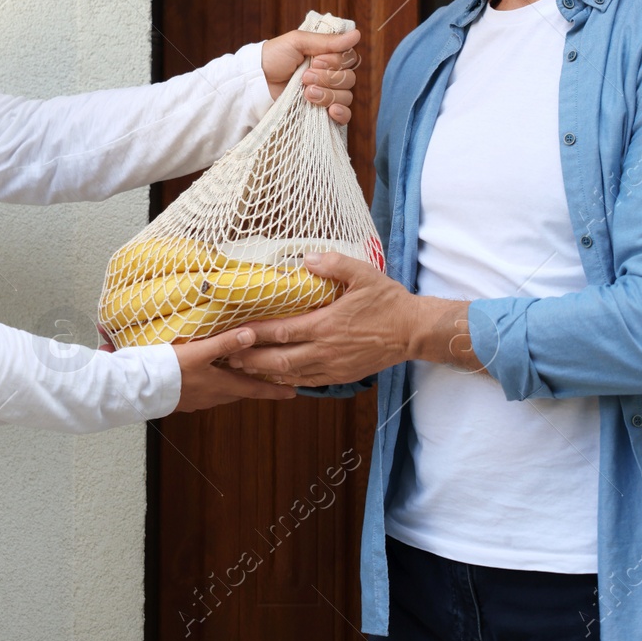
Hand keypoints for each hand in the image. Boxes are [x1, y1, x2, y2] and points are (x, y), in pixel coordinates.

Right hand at [171, 325, 298, 411]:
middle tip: (271, 382)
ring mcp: (198, 400)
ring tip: (241, 376)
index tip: (294, 394)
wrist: (138, 387)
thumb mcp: (199, 352)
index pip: (254, 389)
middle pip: (240, 392)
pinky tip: (208, 377)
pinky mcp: (183, 399)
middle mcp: (212, 396)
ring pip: (224, 393)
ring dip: (235, 386)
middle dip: (256, 387)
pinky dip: (216, 386)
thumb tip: (251, 335)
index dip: (275, 390)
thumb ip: (225, 343)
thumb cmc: (168, 369)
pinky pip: (207, 393)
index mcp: (220, 386)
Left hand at [225, 252, 476, 385]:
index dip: (254, 334)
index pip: (281, 332)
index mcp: (326, 325)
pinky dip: (288, 380)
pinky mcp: (341, 375)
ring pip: (291, 375)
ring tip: (243, 369)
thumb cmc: (388, 301)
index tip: (234, 331)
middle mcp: (325, 350)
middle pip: (279, 360)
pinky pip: (308, 382)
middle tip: (228, 356)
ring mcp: (333, 367)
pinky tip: (277, 376)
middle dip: (251, 360)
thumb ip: (333, 264)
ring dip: (265, 373)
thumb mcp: (363, 274)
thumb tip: (306, 258)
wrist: (413, 331)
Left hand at [261, 27, 361, 124]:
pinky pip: (345, 117)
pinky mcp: (322, 113)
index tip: (315, 61)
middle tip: (305, 77)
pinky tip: (331, 111)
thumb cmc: (274, 57)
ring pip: (346, 96)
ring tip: (306, 93)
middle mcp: (331, 76)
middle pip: (349, 79)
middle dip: (327, 78)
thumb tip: (356, 34)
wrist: (257, 83)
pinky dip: (341, 114)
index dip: (335, 62)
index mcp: (328, 57)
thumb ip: (327, 41)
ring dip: (327, 94)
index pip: (349, 60)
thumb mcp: (297, 42)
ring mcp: (327, 95)